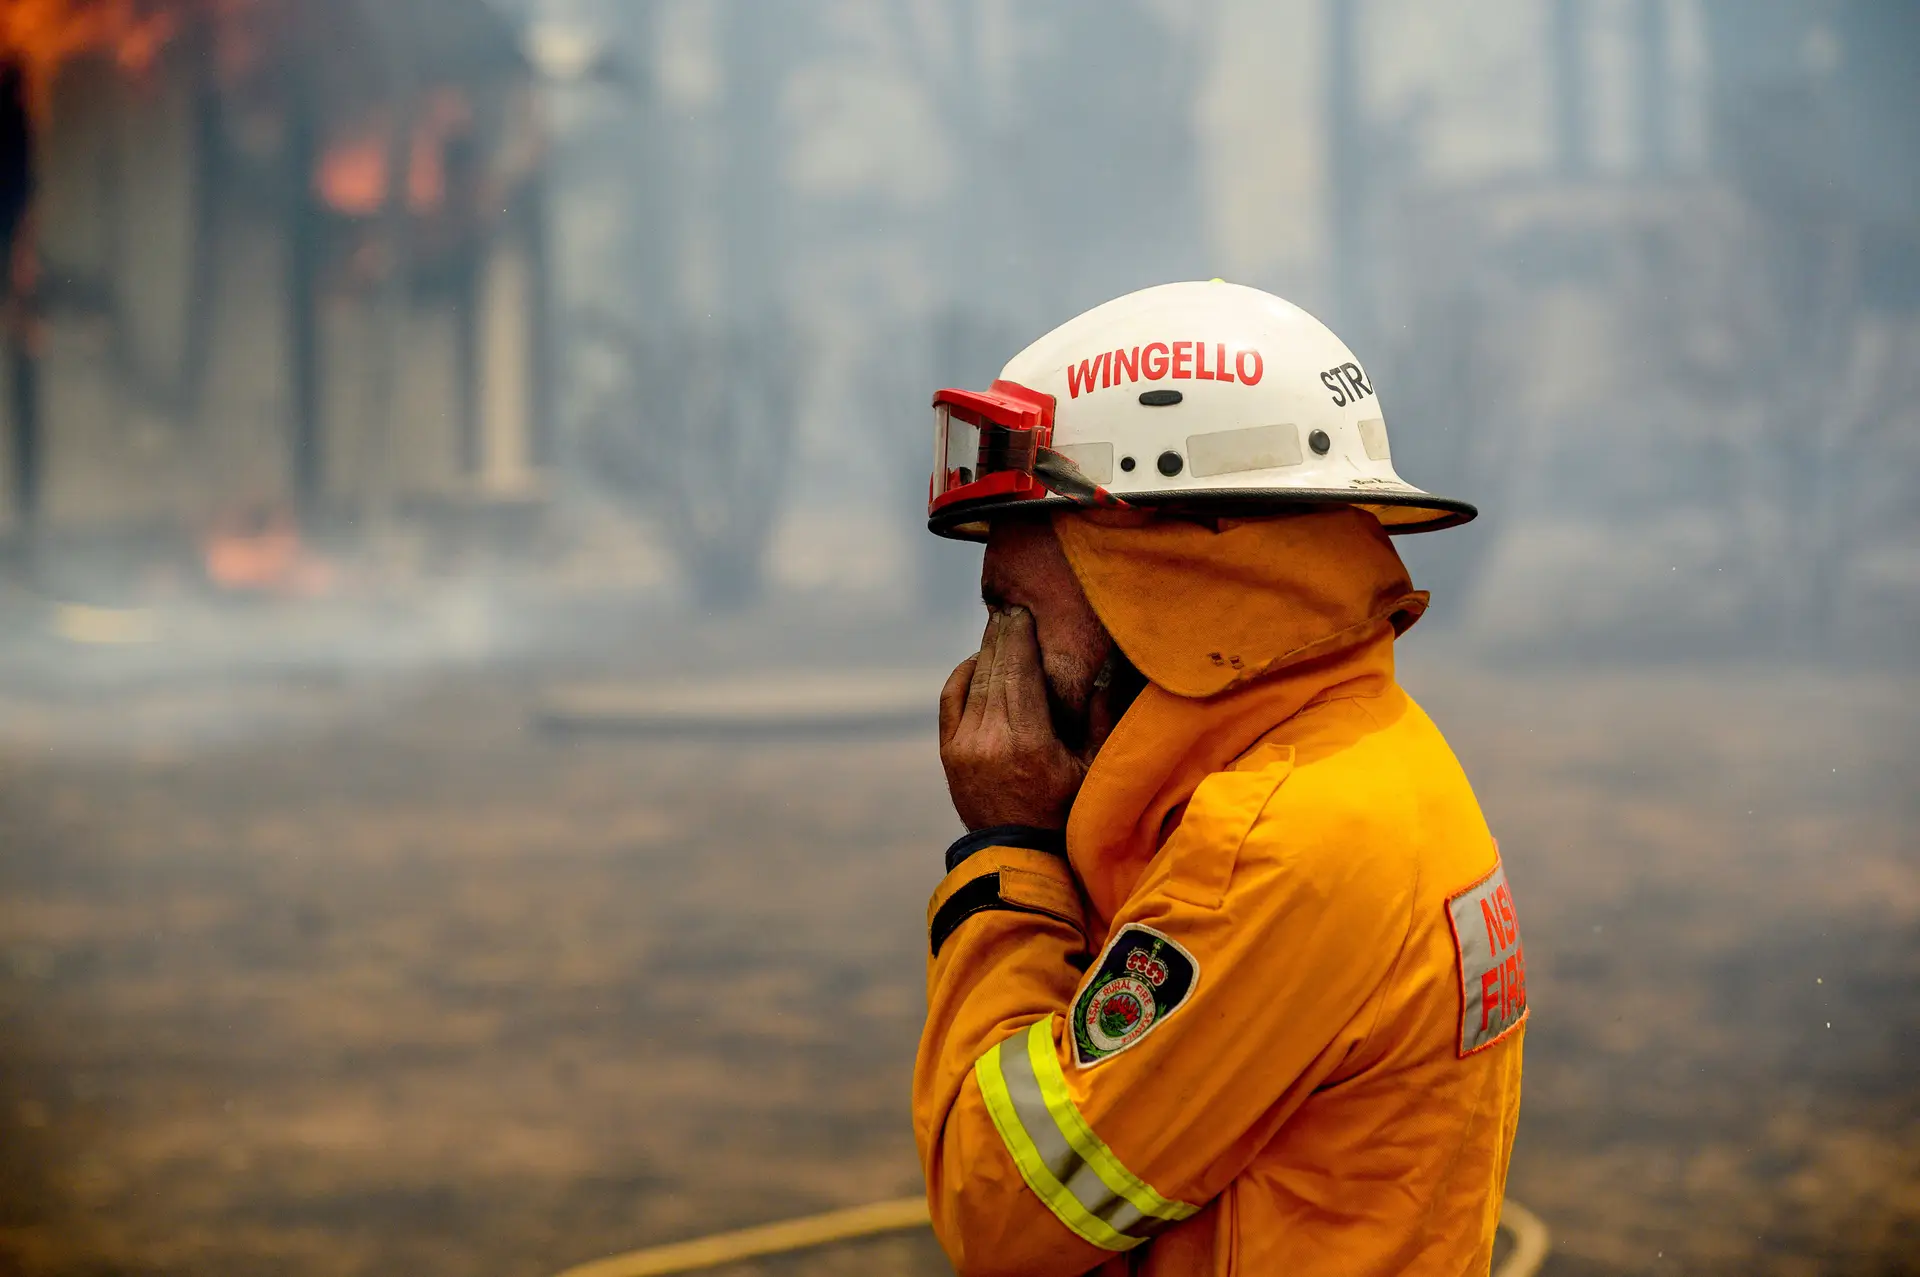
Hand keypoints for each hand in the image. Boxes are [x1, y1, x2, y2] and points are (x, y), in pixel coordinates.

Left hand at [939, 607, 1087, 831]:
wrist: (1017, 855)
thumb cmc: (1064, 813)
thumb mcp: (1093, 771)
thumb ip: (1100, 722)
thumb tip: (1101, 676)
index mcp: (1028, 742)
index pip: (1020, 672)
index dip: (1020, 638)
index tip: (1024, 612)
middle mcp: (991, 739)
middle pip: (995, 670)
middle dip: (1003, 636)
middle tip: (1011, 609)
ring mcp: (964, 746)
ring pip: (974, 682)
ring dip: (986, 652)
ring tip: (999, 628)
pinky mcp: (949, 753)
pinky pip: (951, 699)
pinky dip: (963, 675)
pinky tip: (977, 661)